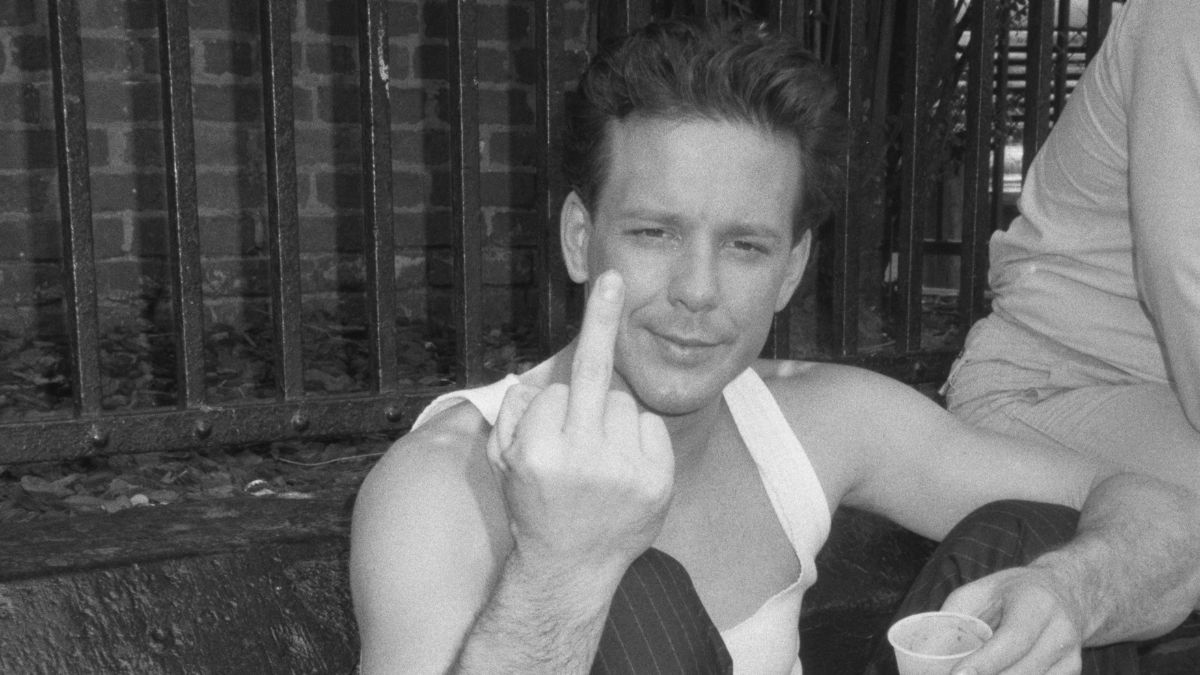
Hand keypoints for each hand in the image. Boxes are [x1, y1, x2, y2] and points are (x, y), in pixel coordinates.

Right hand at [486, 270, 674, 579]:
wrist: (570, 569)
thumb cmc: (533, 503)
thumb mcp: (505, 459)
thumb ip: (516, 412)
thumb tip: (539, 372)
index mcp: (538, 453)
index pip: (553, 391)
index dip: (550, 403)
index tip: (589, 317)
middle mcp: (582, 460)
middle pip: (596, 379)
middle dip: (601, 323)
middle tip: (611, 279)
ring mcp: (625, 471)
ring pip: (623, 404)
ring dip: (610, 417)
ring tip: (598, 460)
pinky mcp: (657, 480)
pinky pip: (648, 425)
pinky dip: (637, 436)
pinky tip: (622, 468)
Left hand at [941, 567, 1084, 673]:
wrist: (1067, 591)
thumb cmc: (1014, 591)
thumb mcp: (982, 590)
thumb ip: (957, 615)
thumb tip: (931, 649)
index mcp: (1036, 603)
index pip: (1013, 639)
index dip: (985, 662)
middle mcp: (1060, 631)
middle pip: (1022, 671)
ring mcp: (1070, 655)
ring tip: (971, 672)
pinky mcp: (1070, 671)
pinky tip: (997, 673)